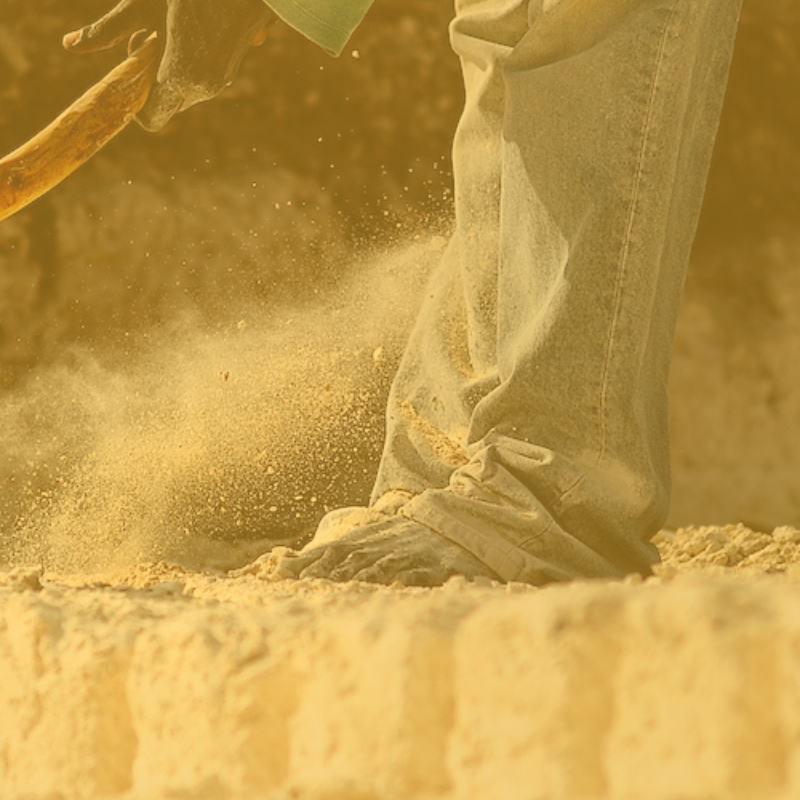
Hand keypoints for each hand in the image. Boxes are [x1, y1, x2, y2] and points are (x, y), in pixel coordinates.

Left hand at [63, 0, 275, 130]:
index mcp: (181, 76)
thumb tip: (68, 45)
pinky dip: (186, 61)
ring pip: (182, 88)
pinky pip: (199, 77)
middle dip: (149, 75)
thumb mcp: (143, 3)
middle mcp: (203, 87)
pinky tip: (190, 28)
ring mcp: (220, 81)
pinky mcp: (230, 71)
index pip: (151, 118)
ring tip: (170, 26)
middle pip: (165, 100)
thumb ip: (107, 30)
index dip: (134, 104)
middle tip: (146, 35)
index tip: (128, 75)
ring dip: (168, 65)